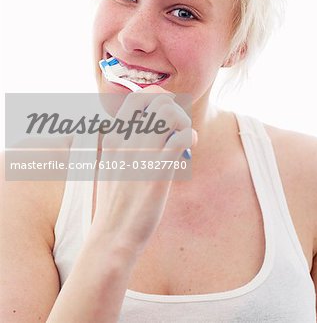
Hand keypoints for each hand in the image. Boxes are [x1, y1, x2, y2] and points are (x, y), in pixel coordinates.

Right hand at [90, 85, 197, 255]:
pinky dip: (190, 136)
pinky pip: (180, 137)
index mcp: (114, 138)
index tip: (166, 113)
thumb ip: (123, 145)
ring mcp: (141, 154)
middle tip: (179, 129)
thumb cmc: (115, 203)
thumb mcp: (110, 166)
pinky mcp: (157, 171)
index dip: (157, 99)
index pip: (137, 99)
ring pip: (170, 115)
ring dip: (184, 122)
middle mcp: (126, 141)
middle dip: (175, 110)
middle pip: (158, 103)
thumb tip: (146, 132)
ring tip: (185, 138)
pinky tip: (189, 147)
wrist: (112, 234)